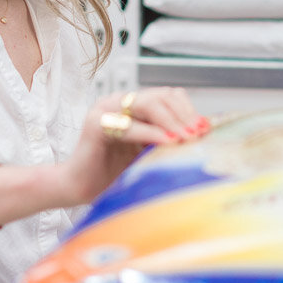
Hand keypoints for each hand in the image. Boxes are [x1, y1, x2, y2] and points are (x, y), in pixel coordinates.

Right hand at [57, 87, 206, 207]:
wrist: (77, 188)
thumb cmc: (112, 172)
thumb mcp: (147, 152)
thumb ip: (167, 140)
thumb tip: (201, 137)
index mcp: (132, 105)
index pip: (168, 95)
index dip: (189, 110)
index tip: (205, 129)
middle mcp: (119, 101)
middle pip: (161, 96)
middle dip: (184, 114)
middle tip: (199, 134)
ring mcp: (106, 109)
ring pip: (147, 104)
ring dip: (172, 121)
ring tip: (188, 138)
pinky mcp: (96, 125)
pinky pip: (129, 125)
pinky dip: (151, 133)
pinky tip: (168, 141)